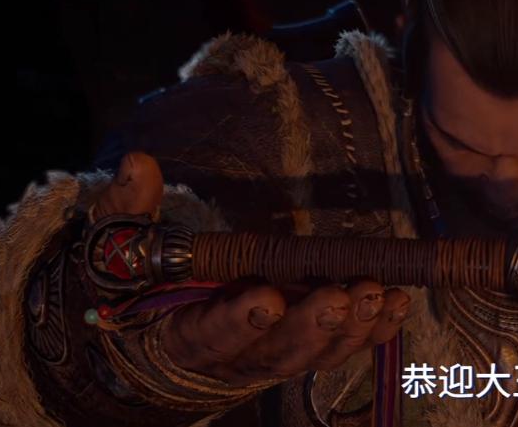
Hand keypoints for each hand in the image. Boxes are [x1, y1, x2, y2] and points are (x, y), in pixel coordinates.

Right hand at [94, 152, 411, 386]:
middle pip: (276, 351)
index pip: (209, 334)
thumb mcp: (120, 244)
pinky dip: (373, 332)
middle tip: (344, 295)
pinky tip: (397, 306)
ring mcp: (272, 354)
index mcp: (182, 334)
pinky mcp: (303, 347)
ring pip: (315, 353)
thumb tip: (139, 162)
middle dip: (313, 324)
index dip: (238, 320)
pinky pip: (341, 347)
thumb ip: (130, 209)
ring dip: (352, 328)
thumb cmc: (138, 280)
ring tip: (380, 295)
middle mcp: (232, 355)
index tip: (267, 298)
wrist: (155, 327)